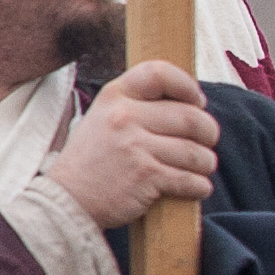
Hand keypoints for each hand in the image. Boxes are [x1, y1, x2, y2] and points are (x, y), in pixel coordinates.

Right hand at [47, 61, 219, 231]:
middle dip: (208, 132)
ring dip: (205, 163)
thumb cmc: (90, 162)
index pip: (159, 73)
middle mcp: (124, 116)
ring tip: (200, 169)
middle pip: (190, 117)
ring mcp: (135, 146)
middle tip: (206, 142)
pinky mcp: (145, 176)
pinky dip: (199, 186)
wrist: (65, 201)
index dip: (187, 85)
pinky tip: (195, 188)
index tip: (197, 102)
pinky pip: (190, 179)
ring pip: (195, 152)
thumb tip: (189, 105)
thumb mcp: (102, 119)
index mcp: (114, 96)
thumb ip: (136, 106)